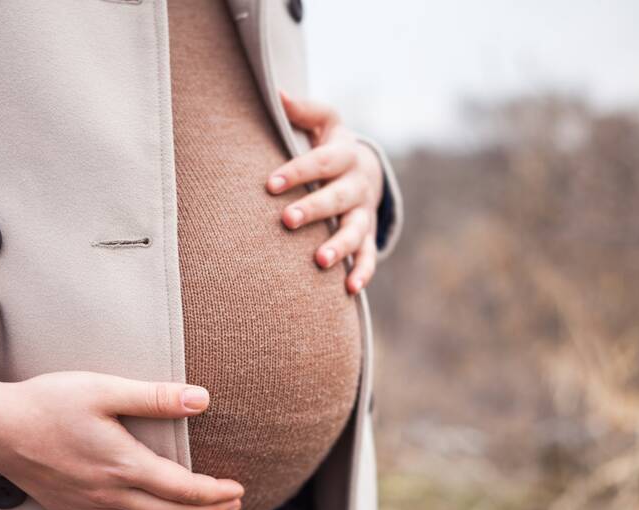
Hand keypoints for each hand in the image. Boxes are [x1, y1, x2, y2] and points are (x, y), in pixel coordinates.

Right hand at [0, 373, 243, 509]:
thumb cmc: (49, 403)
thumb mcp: (104, 389)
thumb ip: (154, 397)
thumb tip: (200, 399)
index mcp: (123, 464)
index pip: (181, 488)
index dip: (213, 493)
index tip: (237, 489)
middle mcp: (110, 492)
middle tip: (232, 508)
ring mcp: (89, 506)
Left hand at [267, 91, 383, 293]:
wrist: (365, 169)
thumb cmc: (331, 145)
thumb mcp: (323, 123)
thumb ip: (303, 111)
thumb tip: (276, 94)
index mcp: (345, 154)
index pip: (322, 162)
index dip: (297, 171)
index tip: (270, 184)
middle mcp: (358, 185)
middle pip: (338, 197)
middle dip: (314, 209)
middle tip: (287, 220)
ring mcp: (364, 212)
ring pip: (356, 230)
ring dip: (339, 246)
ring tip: (319, 261)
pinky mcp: (367, 235)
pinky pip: (368, 255)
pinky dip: (362, 272)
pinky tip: (348, 288)